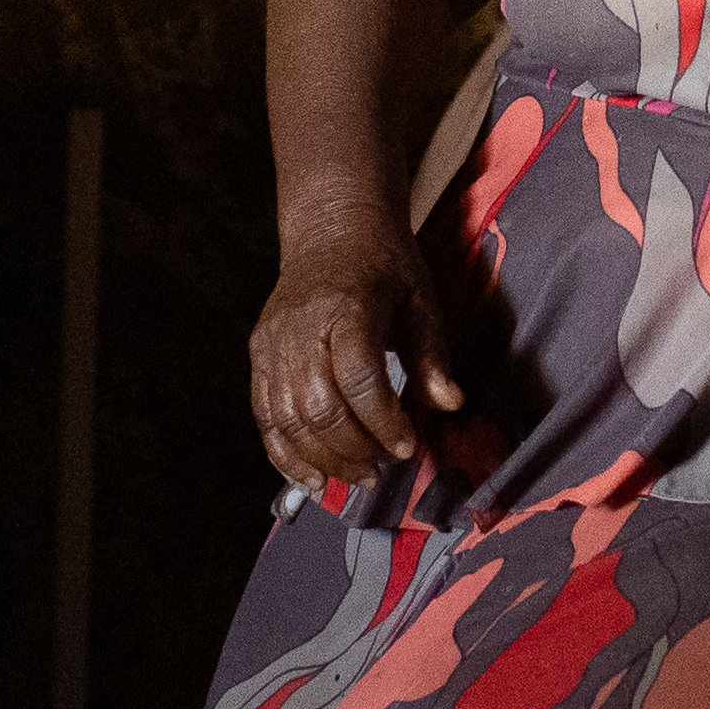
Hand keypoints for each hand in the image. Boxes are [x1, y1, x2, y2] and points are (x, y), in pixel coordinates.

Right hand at [250, 221, 463, 488]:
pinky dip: (286, 455)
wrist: (331, 231)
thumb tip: (450, 404)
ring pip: (287, 419)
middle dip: (354, 448)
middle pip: (318, 406)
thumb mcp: (422, 299)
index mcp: (348, 307)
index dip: (382, 421)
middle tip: (384, 466)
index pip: (358, 377)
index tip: (406, 446)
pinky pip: (265, 417)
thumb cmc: (383, 265)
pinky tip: (313, 477)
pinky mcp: (259, 356)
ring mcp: (273, 343)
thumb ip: (433, 355)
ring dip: (323, 459)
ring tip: (358, 475)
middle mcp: (301, 327)